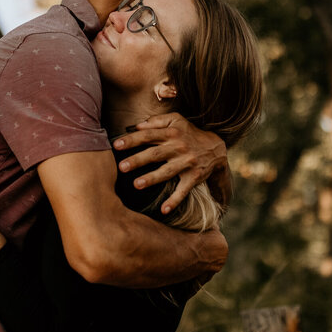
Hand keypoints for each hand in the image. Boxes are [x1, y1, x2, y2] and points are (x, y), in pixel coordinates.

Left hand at [111, 113, 228, 213]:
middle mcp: (179, 148)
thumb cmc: (189, 133)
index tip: (116, 145)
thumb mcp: (176, 120)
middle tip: (121, 167)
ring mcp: (186, 163)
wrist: (215, 148)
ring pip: (167, 172)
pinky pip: (183, 190)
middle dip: (138, 160)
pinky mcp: (193, 177)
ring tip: (136, 185)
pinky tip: (164, 210)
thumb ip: (156, 121)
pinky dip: (175, 201)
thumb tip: (137, 126)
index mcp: (171, 133)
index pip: (148, 136)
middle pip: (155, 154)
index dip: (132, 140)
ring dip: (152, 178)